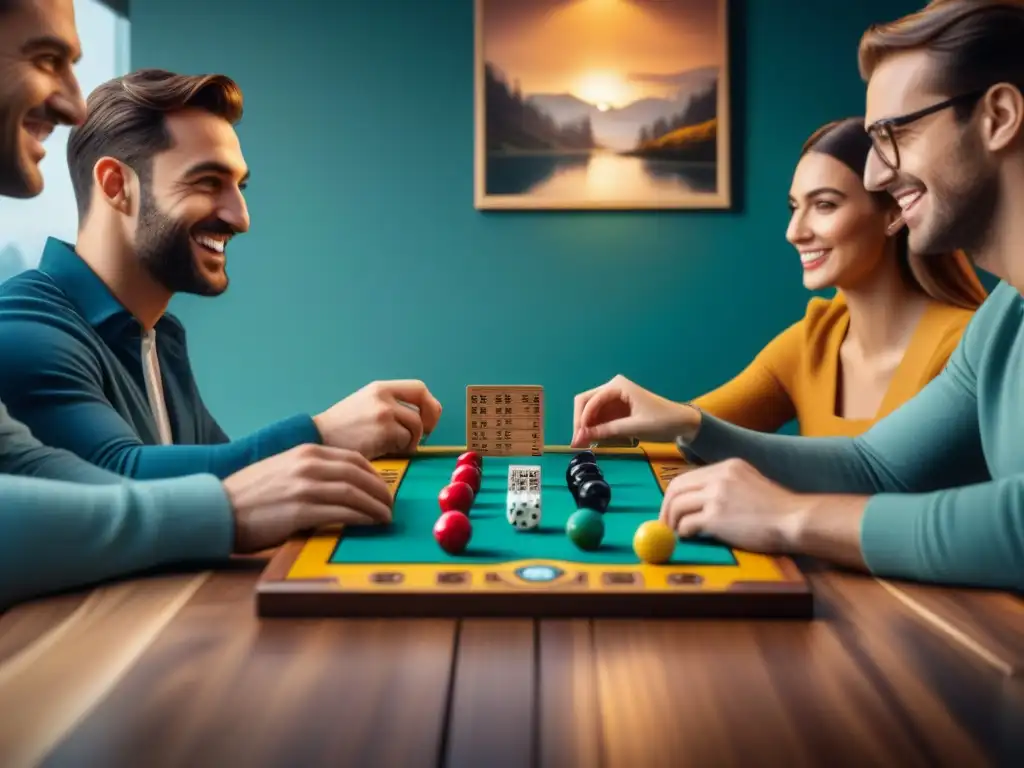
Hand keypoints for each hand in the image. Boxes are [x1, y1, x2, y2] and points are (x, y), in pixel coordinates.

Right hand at [222, 443, 393, 552]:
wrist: (217, 508)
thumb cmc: (249, 495)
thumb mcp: (282, 469)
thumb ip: (310, 472)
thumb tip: (340, 485)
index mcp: (306, 452)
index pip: (354, 458)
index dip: (375, 475)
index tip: (383, 488)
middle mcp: (308, 465)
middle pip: (359, 475)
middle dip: (381, 491)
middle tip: (391, 505)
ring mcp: (305, 487)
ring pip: (355, 493)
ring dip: (376, 507)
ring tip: (386, 518)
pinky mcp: (300, 511)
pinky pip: (342, 513)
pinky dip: (362, 518)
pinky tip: (370, 525)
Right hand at [312, 379, 441, 458]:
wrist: (319, 438)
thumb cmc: (342, 428)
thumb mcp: (365, 405)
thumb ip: (389, 405)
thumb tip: (421, 417)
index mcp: (380, 388)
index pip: (419, 388)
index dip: (429, 405)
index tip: (427, 419)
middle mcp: (383, 396)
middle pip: (425, 404)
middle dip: (430, 421)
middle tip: (423, 436)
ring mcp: (384, 412)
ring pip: (416, 427)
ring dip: (411, 441)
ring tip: (394, 447)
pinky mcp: (384, 431)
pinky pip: (405, 442)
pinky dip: (400, 450)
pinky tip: (384, 451)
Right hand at [572, 374, 697, 446]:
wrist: (681, 423)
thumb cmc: (662, 421)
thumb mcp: (635, 427)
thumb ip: (608, 430)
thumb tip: (582, 436)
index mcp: (617, 386)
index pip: (590, 400)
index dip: (582, 419)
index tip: (579, 437)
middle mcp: (612, 389)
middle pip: (586, 403)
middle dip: (580, 422)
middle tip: (576, 442)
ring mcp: (613, 399)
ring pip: (590, 411)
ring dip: (585, 427)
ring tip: (582, 445)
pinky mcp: (616, 410)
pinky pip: (599, 418)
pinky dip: (594, 429)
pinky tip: (591, 441)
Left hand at [659, 459, 801, 552]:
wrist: (795, 520)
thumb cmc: (778, 509)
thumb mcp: (751, 483)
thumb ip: (727, 486)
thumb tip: (699, 500)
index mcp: (728, 466)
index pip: (688, 476)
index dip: (675, 494)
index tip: (672, 509)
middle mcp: (719, 476)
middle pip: (676, 488)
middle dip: (666, 507)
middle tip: (664, 523)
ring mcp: (717, 495)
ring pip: (677, 505)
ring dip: (672, 521)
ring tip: (677, 533)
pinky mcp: (716, 517)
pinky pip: (687, 524)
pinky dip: (683, 531)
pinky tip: (690, 537)